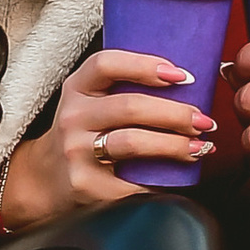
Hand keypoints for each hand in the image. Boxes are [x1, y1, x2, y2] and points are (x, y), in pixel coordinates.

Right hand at [0, 46, 212, 228]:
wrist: (45, 179)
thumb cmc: (83, 133)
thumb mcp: (90, 101)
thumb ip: (125, 88)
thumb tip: (189, 83)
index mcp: (77, 88)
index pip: (107, 64)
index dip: (145, 65)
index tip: (182, 75)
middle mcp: (73, 116)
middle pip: (130, 106)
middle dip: (175, 113)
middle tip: (204, 121)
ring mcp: (76, 152)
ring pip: (132, 142)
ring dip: (174, 145)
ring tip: (198, 146)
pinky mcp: (85, 184)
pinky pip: (132, 182)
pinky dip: (161, 181)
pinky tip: (179, 176)